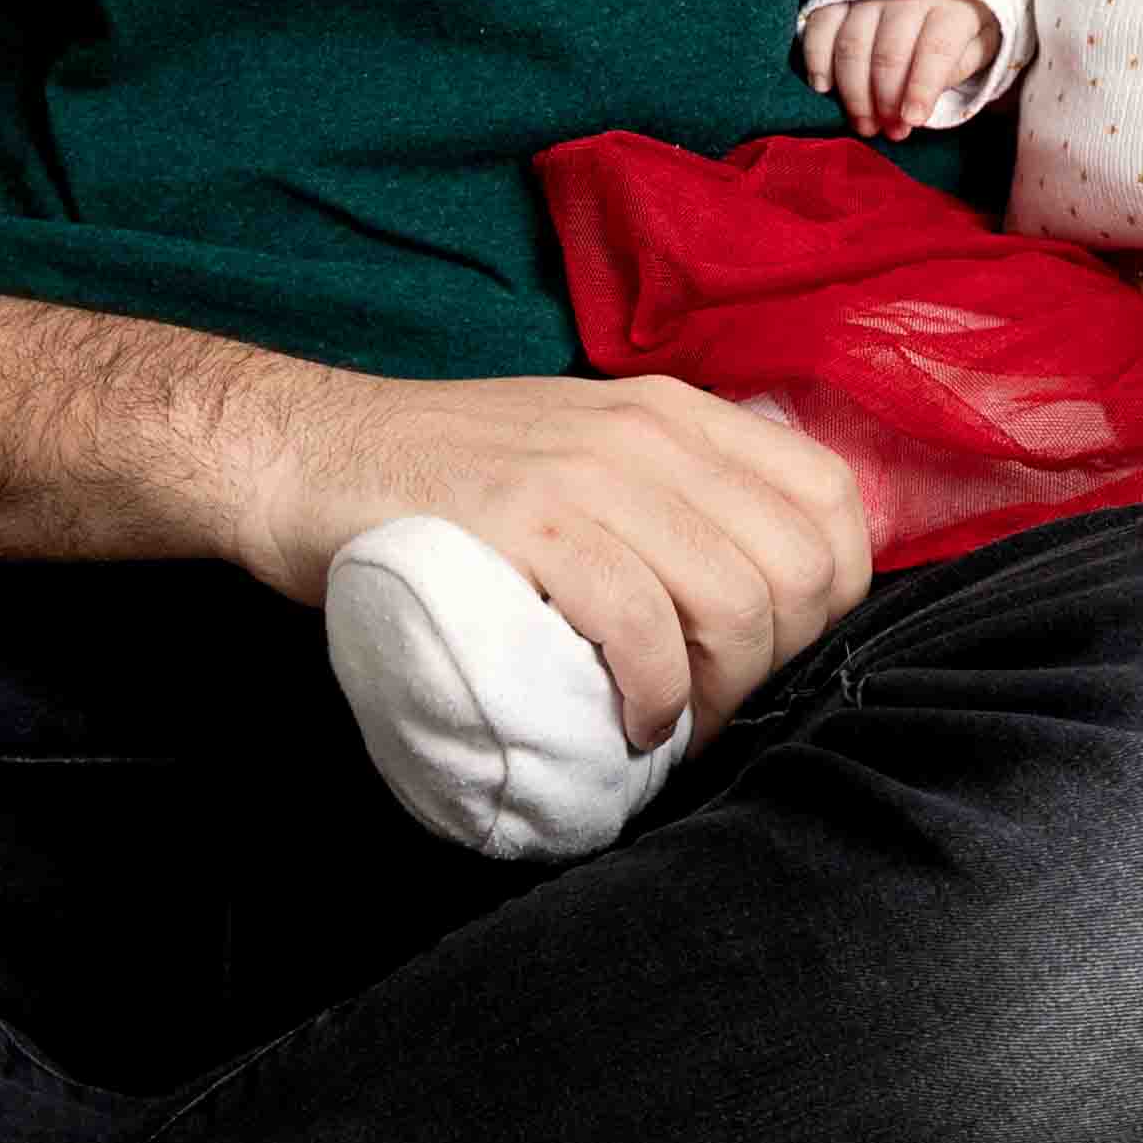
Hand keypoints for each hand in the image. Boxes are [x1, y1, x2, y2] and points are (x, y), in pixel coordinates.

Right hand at [223, 370, 875, 752]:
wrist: (309, 455)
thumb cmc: (451, 480)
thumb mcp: (588, 455)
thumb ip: (675, 496)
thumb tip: (765, 591)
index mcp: (680, 413)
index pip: (833, 500)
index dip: (830, 599)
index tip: (775, 657)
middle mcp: (651, 431)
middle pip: (800, 565)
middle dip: (778, 663)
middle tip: (717, 710)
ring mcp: (587, 473)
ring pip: (735, 599)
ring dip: (719, 696)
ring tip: (673, 729)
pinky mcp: (525, 524)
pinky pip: (640, 624)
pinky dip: (654, 695)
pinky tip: (633, 723)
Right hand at [807, 0, 997, 138]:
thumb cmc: (961, 14)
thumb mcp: (981, 38)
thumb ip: (961, 66)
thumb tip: (925, 98)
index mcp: (952, 4)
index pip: (935, 49)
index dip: (921, 88)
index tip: (912, 120)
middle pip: (889, 53)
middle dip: (886, 101)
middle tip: (889, 131)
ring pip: (852, 44)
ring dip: (853, 92)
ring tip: (864, 122)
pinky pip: (821, 23)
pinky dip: (817, 57)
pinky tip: (824, 87)